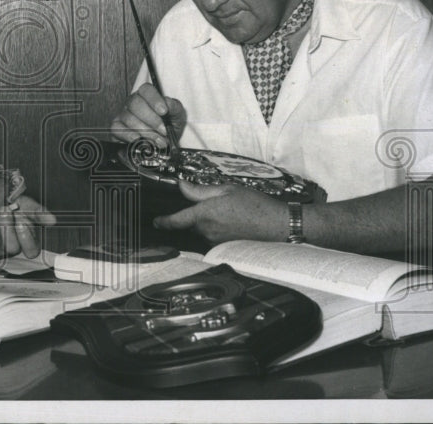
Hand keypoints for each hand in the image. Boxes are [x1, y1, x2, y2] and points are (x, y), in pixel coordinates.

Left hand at [0, 195, 55, 258]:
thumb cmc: (12, 203)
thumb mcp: (27, 205)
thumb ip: (38, 212)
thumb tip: (52, 220)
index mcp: (27, 241)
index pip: (31, 250)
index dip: (27, 238)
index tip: (22, 221)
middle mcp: (12, 248)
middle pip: (12, 247)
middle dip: (7, 227)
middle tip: (5, 209)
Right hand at [110, 82, 186, 148]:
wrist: (162, 141)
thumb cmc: (168, 125)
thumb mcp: (177, 115)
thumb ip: (174, 107)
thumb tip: (167, 103)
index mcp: (146, 95)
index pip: (146, 89)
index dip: (154, 99)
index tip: (164, 111)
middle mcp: (132, 102)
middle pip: (135, 103)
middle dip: (151, 119)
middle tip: (163, 131)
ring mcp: (122, 115)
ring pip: (129, 118)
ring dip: (145, 131)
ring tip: (158, 141)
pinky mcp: (116, 128)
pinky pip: (117, 129)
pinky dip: (129, 136)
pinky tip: (140, 141)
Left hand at [153, 182, 284, 244]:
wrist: (277, 225)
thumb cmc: (254, 205)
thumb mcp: (227, 189)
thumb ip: (200, 191)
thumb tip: (181, 187)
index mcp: (205, 214)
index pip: (177, 220)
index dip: (164, 221)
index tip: (156, 221)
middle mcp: (207, 230)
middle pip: (191, 223)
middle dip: (196, 214)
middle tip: (216, 204)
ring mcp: (215, 240)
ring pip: (202, 230)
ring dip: (208, 222)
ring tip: (229, 212)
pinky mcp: (224, 246)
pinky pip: (213, 236)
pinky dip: (217, 228)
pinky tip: (233, 222)